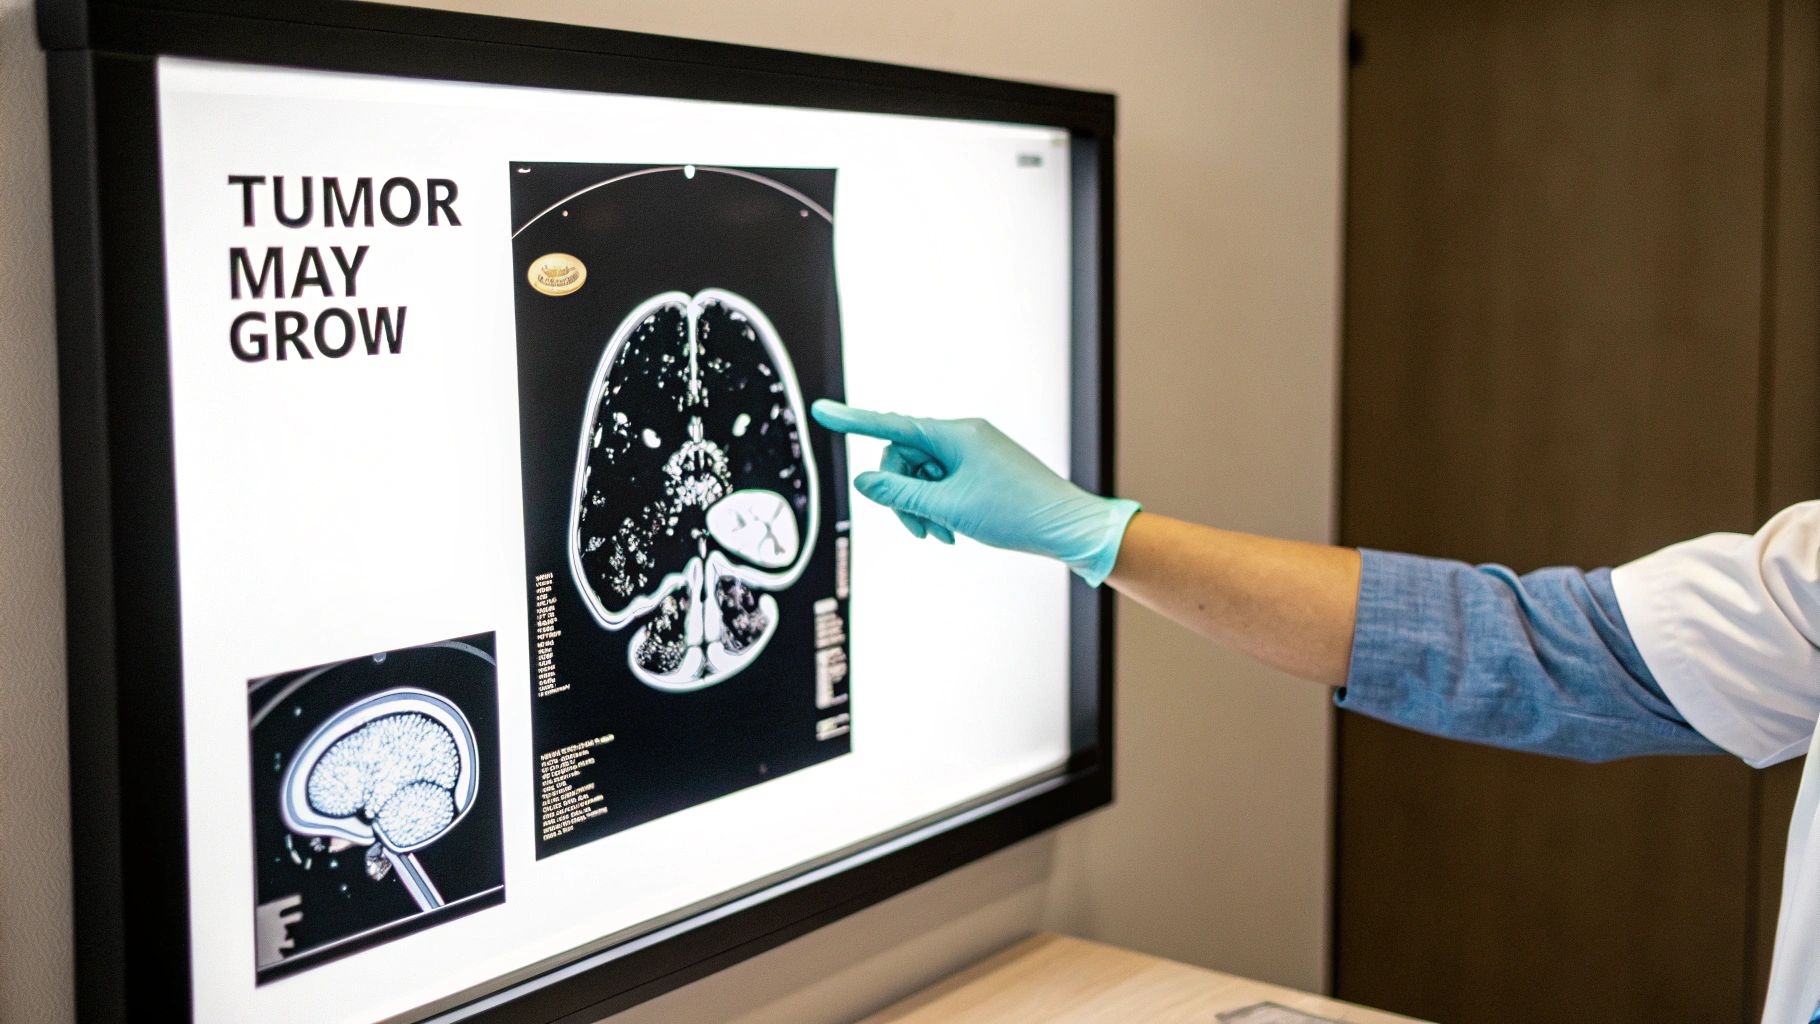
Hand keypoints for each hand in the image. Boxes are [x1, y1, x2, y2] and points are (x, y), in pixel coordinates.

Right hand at [810, 400, 1140, 585]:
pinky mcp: (982, 468)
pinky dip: (940, 506)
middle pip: (904, 458)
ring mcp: (973, 451)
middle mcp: (963, 435)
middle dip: (902, 495)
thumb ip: (900, 494)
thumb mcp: (948, 508)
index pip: (891, 425)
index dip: (853, 422)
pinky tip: (953, 531)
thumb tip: (864, 481)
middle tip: (919, 531)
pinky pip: (944, 481)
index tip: (821, 412)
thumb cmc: (1013, 513)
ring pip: (923, 475)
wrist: (1066, 526)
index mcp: (954, 434)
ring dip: (922, 507)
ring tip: (941, 536)